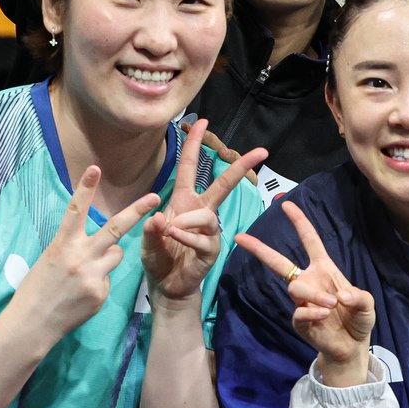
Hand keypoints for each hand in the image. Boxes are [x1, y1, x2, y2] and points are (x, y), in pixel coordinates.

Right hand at [16, 166, 160, 339]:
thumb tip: (103, 244)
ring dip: (108, 257)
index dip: (85, 188)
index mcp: (62, 245)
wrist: (32, 324)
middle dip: (137, 211)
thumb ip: (76, 247)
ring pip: (116, 254)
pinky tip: (81, 295)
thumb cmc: (37, 288)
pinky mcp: (101, 293)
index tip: (95, 168)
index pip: (75, 210)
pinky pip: (108, 279)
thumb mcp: (51, 259)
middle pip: (116, 228)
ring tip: (83, 273)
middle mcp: (80, 257)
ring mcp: (93, 276)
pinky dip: (98, 282)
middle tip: (155, 197)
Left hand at [142, 119, 266, 305]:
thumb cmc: (159, 257)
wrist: (167, 286)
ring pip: (207, 215)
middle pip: (224, 184)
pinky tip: (173, 237)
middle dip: (241, 166)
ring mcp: (209, 230)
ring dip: (185, 221)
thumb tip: (157, 217)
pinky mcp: (211, 249)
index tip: (202, 121)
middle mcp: (200, 211)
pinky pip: (202, 237)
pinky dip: (185, 236)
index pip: (189, 167)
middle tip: (262, 151)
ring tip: (168, 232)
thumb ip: (149, 229)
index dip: (195, 144)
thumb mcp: (147, 240)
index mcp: (183, 201)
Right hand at [237, 201, 375, 385]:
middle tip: (241, 237)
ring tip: (331, 305)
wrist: (352, 347)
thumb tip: (339, 295)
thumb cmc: (358, 319)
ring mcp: (302, 302)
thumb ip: (359, 297)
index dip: (300, 222)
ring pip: (295, 288)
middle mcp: (309, 281)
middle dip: (260, 249)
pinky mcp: (299, 320)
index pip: (310, 241)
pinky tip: (324, 316)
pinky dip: (312, 312)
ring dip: (314, 294)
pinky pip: (298, 312)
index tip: (286, 205)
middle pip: (279, 262)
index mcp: (324, 269)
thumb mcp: (367, 305)